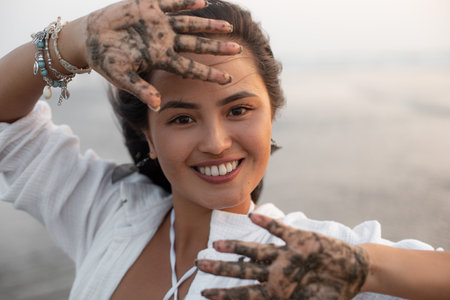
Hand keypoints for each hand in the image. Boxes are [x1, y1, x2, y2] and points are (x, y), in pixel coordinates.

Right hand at [85, 0, 240, 109]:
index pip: (190, 68)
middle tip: (238, 50)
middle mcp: (165, 41)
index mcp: (161, 58)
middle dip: (216, 48)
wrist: (90, 37)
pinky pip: (171, 3)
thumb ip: (140, 89)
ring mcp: (159, 24)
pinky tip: (202, 2)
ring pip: (189, 23)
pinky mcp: (148, 6)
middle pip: (197, 45)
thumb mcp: (122, 77)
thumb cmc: (106, 60)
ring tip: (228, 26)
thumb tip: (157, 106)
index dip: (209, 74)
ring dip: (208, 24)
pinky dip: (185, 2)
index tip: (228, 79)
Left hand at [196, 213, 368, 299]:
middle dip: (221, 267)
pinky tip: (254, 218)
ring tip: (216, 243)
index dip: (225, 294)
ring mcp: (286, 256)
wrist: (353, 271)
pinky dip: (268, 225)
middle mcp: (276, 272)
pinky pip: (280, 231)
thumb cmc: (330, 292)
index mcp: (276, 290)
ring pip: (255, 251)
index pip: (245, 293)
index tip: (204, 293)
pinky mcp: (299, 240)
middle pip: (243, 270)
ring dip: (236, 247)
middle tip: (199, 262)